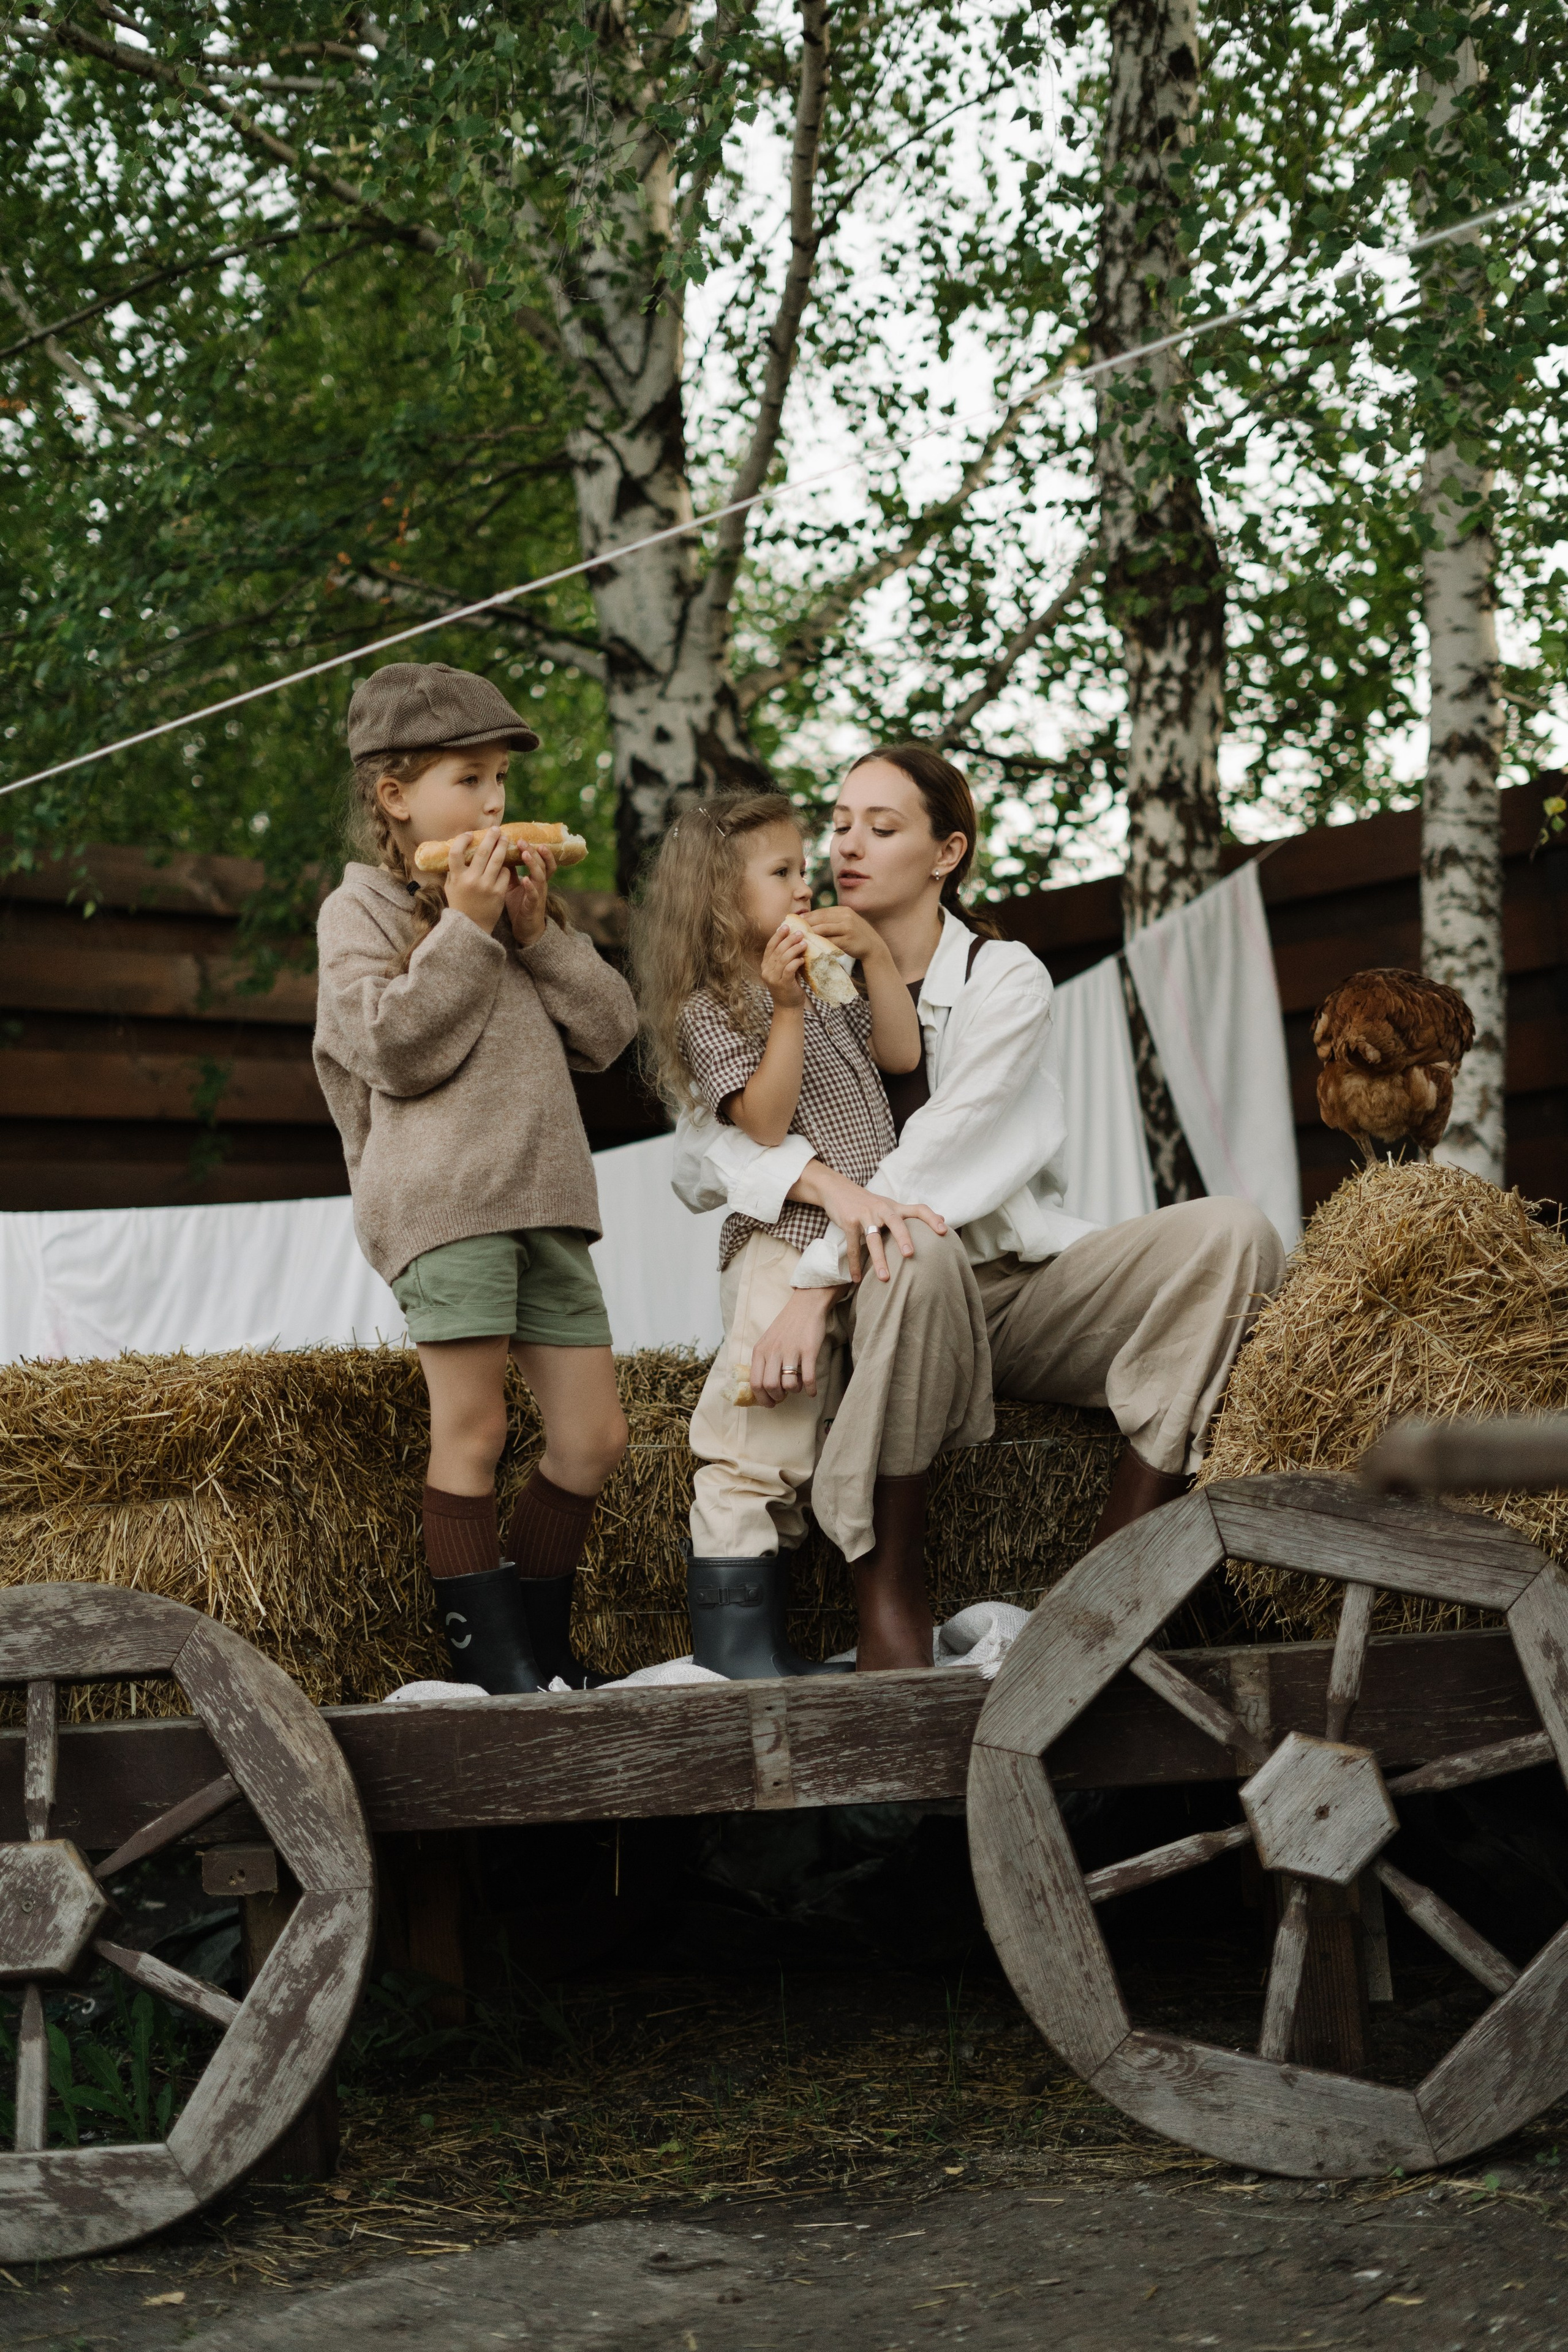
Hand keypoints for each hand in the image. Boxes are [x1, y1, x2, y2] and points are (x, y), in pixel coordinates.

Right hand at [444, 828, 513, 931]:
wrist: (471, 927)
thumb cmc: (460, 905)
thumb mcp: (450, 887)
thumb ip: (453, 871)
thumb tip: (457, 851)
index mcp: (457, 878)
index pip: (455, 852)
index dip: (462, 840)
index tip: (469, 834)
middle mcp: (471, 880)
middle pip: (482, 852)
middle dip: (490, 837)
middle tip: (495, 829)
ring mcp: (486, 886)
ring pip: (497, 860)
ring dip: (502, 846)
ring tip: (505, 838)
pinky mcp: (498, 893)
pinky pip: (504, 873)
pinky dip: (505, 867)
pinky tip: (506, 863)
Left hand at [503, 843, 556, 947]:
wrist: (526, 929)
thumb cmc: (519, 905)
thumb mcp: (512, 885)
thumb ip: (509, 871)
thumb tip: (498, 853)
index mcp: (536, 878)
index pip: (541, 859)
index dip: (536, 848)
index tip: (524, 837)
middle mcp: (540, 884)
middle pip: (543, 864)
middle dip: (534, 851)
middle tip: (523, 841)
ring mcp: (538, 895)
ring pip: (541, 876)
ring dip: (534, 864)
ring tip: (525, 854)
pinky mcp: (533, 906)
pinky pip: (534, 895)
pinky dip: (530, 886)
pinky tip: (525, 879)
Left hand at [749, 1285, 838, 1407]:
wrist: (805, 1306)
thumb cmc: (786, 1326)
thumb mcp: (767, 1341)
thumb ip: (763, 1360)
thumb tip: (763, 1386)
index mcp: (760, 1350)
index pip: (755, 1383)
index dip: (761, 1398)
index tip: (769, 1403)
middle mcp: (773, 1351)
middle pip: (769, 1386)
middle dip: (777, 1397)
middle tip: (783, 1397)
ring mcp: (791, 1351)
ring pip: (788, 1384)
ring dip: (794, 1391)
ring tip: (797, 1386)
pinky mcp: (808, 1350)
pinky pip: (808, 1377)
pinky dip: (810, 1389)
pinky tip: (812, 1391)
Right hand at [759, 921, 807, 1005]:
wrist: (788, 1006)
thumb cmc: (789, 986)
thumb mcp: (784, 970)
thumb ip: (785, 957)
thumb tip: (795, 939)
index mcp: (765, 965)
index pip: (770, 947)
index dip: (777, 936)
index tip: (786, 926)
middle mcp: (767, 971)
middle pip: (777, 950)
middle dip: (789, 940)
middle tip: (800, 933)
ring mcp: (773, 978)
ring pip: (783, 958)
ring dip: (794, 949)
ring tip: (804, 943)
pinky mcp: (783, 984)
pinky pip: (789, 969)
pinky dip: (796, 962)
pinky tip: (802, 959)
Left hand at [805, 904, 885, 967]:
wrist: (873, 946)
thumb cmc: (856, 935)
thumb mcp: (846, 922)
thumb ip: (832, 919)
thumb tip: (811, 919)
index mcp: (844, 910)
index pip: (822, 911)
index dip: (808, 915)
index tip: (797, 920)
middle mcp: (846, 916)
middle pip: (821, 918)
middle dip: (807, 923)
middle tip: (795, 928)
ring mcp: (847, 928)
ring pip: (824, 929)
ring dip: (810, 932)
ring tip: (800, 936)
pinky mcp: (847, 940)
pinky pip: (830, 940)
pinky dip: (819, 942)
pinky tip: (812, 944)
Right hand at [807, 1165, 946, 1282]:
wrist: (837, 1189)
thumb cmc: (868, 1202)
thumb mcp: (890, 1205)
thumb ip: (913, 1213)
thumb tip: (944, 1218)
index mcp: (895, 1207)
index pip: (918, 1209)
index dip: (931, 1219)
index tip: (943, 1232)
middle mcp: (882, 1209)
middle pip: (895, 1223)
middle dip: (903, 1238)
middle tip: (910, 1255)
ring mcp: (865, 1215)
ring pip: (873, 1238)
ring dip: (879, 1259)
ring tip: (885, 1278)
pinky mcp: (849, 1222)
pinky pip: (852, 1246)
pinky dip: (855, 1264)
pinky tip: (857, 1279)